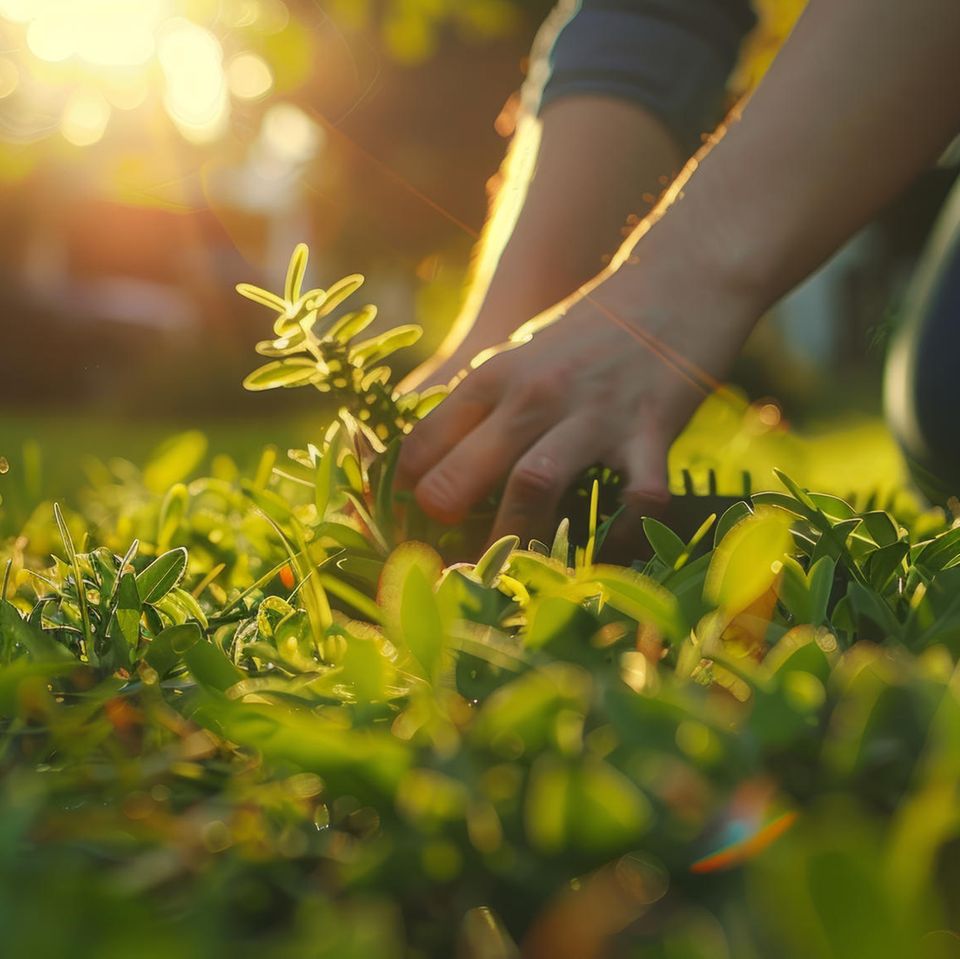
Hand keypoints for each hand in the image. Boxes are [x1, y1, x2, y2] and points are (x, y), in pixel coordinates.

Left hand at [397, 262, 752, 547]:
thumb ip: (485, 401)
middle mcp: (535, 394)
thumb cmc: (590, 331)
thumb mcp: (523, 354)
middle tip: (447, 554)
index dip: (408, 488)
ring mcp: (593, 414)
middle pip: (467, 468)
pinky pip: (635, 499)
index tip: (411, 521)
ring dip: (516, 537)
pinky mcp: (652, 431)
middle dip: (445, 519)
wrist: (680, 283)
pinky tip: (611, 548)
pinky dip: (624, 534)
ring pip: (535, 484)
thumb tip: (437, 456)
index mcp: (496, 375)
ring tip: (509, 571)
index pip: (426, 440)